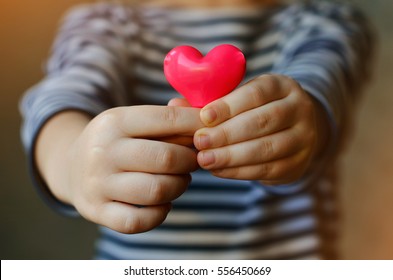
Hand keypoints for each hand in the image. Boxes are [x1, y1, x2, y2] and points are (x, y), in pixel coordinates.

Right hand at [61, 106, 202, 232]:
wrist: (70, 165)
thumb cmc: (116, 141)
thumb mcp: (132, 120)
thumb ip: (169, 116)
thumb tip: (203, 116)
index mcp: (115, 121)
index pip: (167, 119)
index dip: (197, 126)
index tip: (211, 132)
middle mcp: (103, 151)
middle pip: (166, 158)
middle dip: (190, 160)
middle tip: (193, 161)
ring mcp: (97, 184)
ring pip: (157, 190)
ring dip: (179, 186)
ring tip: (180, 179)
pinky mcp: (96, 211)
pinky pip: (139, 221)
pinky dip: (159, 214)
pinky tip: (162, 204)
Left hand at [193, 74, 329, 184]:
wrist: (293, 130)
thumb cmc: (255, 110)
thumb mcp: (239, 98)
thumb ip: (209, 101)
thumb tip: (174, 106)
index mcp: (282, 85)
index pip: (256, 93)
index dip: (229, 105)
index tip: (204, 117)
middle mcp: (299, 109)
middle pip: (262, 121)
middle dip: (227, 134)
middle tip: (200, 142)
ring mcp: (303, 138)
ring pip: (266, 149)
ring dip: (231, 156)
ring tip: (204, 159)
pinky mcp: (297, 164)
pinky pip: (266, 169)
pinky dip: (239, 171)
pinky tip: (218, 169)